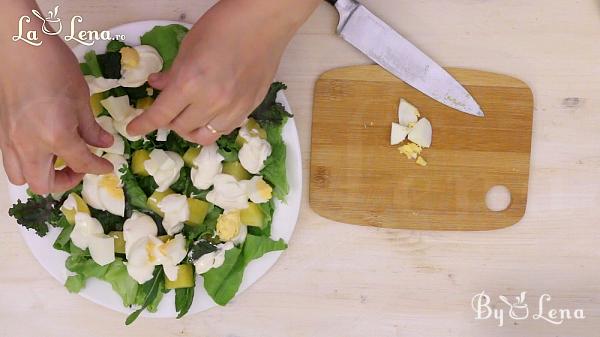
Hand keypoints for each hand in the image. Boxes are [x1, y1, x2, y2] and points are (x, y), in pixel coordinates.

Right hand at [0, 35, 113, 193]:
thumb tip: (103, 144)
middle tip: (79, 167)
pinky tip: (44, 147)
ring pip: (21, 177)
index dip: (97, 169)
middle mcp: (29, 145)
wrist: (19, 45)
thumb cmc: (54, 66)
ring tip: (59, 160)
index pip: (81, 164)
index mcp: (55, 136)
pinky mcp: (2, 132)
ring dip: (42, 176)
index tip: (106, 167)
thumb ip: (91, 128)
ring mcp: (10, 140)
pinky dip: (28, 163)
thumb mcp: (82, 99)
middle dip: (65, 181)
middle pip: (43, 185)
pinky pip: (12, 160)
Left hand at [128, 0, 319, 143]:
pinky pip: (225, 129)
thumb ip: (172, 74)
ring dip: (191, 129)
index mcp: (190, 83)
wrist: (262, 22)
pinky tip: (211, 114)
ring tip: (189, 118)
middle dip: (169, 121)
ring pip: (204, 135)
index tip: (134, 129)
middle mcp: (211, 102)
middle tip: (168, 111)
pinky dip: (212, 126)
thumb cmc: (222, 27)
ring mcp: (233, 108)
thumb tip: (158, 86)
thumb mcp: (187, 47)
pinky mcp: (249, 108)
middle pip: (181, 128)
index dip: (144, 124)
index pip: (161, 114)